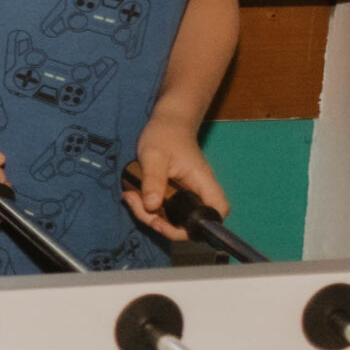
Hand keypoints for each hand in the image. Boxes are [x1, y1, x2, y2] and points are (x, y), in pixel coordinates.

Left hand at [126, 120, 226, 240]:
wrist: (168, 122)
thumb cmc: (165, 134)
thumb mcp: (154, 155)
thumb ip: (153, 179)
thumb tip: (152, 206)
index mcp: (203, 183)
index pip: (217, 213)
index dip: (198, 227)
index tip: (169, 223)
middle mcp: (199, 192)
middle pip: (190, 223)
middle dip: (163, 224)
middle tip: (141, 208)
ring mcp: (188, 195)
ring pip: (174, 219)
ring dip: (151, 216)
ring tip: (132, 197)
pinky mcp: (176, 195)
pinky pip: (165, 210)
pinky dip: (149, 208)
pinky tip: (134, 195)